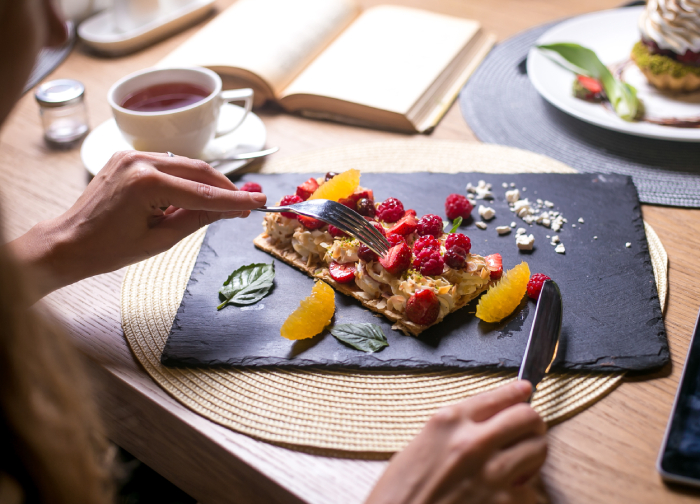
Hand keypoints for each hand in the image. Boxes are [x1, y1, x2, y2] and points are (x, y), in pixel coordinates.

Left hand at [8, 151, 265, 299]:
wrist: (69, 242)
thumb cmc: (109, 249)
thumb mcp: (161, 239)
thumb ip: (198, 219)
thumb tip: (229, 210)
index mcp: (146, 183)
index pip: (203, 193)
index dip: (235, 200)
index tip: (259, 203)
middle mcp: (139, 161)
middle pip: (198, 170)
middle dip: (225, 188)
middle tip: (247, 203)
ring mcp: (131, 155)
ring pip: (185, 164)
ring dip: (207, 183)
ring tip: (223, 204)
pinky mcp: (127, 157)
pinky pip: (168, 163)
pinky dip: (185, 178)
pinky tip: (192, 196)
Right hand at [365, 380, 546, 503]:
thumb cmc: (400, 492)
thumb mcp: (419, 445)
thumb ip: (453, 429)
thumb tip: (482, 421)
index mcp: (447, 421)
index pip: (497, 395)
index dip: (516, 392)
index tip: (524, 391)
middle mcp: (472, 441)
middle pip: (527, 416)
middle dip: (531, 423)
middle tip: (526, 431)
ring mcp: (491, 473)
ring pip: (538, 448)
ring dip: (532, 455)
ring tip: (517, 465)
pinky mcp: (503, 502)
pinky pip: (531, 490)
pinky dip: (523, 492)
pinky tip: (504, 494)